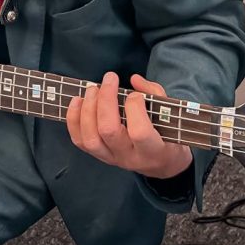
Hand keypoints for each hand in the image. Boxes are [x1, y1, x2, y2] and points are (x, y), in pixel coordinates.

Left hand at [65, 72, 192, 179]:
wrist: (163, 164)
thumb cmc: (168, 136)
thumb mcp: (171, 116)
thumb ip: (155, 95)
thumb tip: (134, 79)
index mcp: (154, 150)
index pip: (139, 132)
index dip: (134, 108)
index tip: (136, 94)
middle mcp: (130, 157)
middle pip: (108, 131)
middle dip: (105, 101)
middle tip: (109, 80)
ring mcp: (112, 159)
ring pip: (90, 139)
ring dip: (87, 110)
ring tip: (92, 89)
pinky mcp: (100, 156)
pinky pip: (80, 141)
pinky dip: (73, 120)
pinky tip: (77, 101)